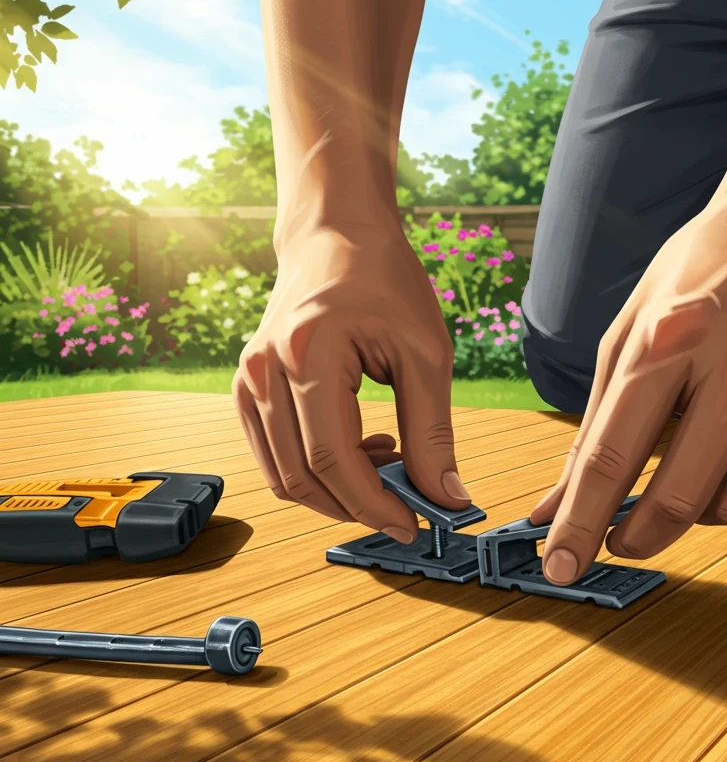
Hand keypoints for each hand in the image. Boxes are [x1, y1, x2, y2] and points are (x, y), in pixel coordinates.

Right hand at [232, 219, 470, 541]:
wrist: (335, 235)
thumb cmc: (385, 282)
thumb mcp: (426, 354)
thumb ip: (433, 433)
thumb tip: (446, 499)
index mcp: (308, 354)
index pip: (331, 459)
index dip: (373, 504)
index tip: (413, 526)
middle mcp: (263, 370)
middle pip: (302, 477)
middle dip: (357, 507)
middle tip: (407, 509)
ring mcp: (246, 381)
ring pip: (283, 477)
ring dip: (337, 494)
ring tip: (388, 466)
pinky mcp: (245, 390)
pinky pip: (275, 458)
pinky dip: (317, 473)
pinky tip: (361, 451)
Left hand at [531, 188, 726, 580]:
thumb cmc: (700, 277)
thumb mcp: (628, 334)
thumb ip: (592, 428)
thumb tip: (555, 508)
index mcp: (671, 340)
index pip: (612, 459)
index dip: (579, 525)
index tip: (559, 567)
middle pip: (677, 500)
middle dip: (638, 538)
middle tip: (622, 541)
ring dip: (698, 507)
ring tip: (692, 462)